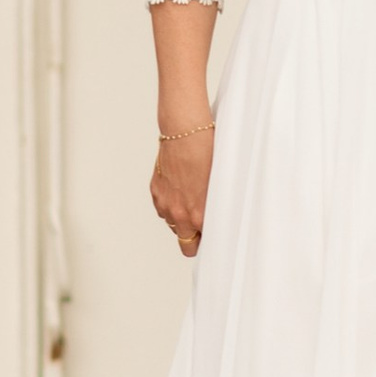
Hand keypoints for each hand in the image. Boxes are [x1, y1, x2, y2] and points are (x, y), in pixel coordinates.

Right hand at [151, 125, 212, 257]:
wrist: (185, 131)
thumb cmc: (206, 153)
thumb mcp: (219, 185)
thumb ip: (214, 208)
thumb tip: (217, 219)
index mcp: (197, 214)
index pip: (202, 245)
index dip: (209, 240)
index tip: (213, 235)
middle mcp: (178, 213)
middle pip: (186, 244)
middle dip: (195, 238)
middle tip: (204, 225)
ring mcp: (164, 203)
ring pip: (173, 225)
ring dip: (182, 219)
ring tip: (193, 199)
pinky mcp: (155, 192)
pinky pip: (163, 209)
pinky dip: (171, 205)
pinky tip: (182, 189)